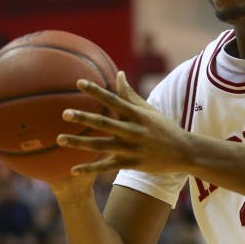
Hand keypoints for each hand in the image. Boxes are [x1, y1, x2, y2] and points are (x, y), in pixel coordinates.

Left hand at [57, 71, 191, 175]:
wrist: (184, 152)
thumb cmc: (164, 127)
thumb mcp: (149, 109)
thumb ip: (130, 94)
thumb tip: (118, 73)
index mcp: (136, 114)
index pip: (113, 99)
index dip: (96, 91)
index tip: (79, 83)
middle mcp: (133, 131)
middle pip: (104, 123)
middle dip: (84, 118)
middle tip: (65, 113)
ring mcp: (131, 149)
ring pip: (101, 146)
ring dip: (79, 143)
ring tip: (60, 139)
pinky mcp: (131, 164)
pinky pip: (106, 168)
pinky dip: (90, 169)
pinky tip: (72, 170)